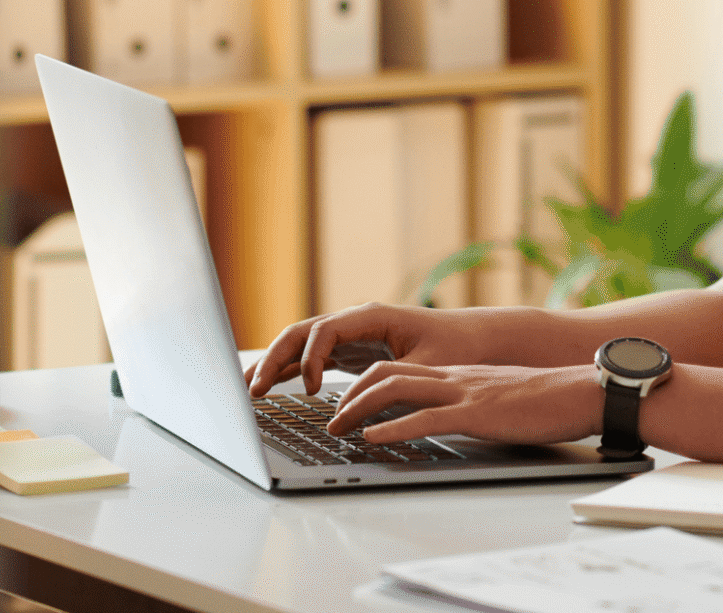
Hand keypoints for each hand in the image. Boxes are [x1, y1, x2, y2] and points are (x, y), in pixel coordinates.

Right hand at [245, 302, 488, 397]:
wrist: (474, 341)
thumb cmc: (456, 349)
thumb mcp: (429, 366)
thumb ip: (393, 381)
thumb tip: (353, 406)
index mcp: (371, 317)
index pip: (324, 329)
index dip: (309, 357)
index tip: (308, 388)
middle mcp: (354, 322)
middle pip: (301, 333)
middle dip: (273, 358)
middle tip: (253, 388)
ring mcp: (348, 337)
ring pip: (299, 345)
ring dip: (273, 364)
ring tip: (248, 389)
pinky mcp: (349, 353)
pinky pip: (310, 358)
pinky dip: (288, 372)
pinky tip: (268, 388)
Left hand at [325, 360, 604, 445]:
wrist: (581, 391)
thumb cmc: (546, 400)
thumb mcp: (497, 398)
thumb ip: (470, 404)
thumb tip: (450, 420)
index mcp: (457, 374)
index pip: (397, 368)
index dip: (364, 382)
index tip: (343, 401)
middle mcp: (452, 377)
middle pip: (385, 372)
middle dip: (349, 394)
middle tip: (329, 418)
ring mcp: (462, 393)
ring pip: (396, 389)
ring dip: (358, 409)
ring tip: (336, 428)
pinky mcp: (476, 413)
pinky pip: (425, 417)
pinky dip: (391, 428)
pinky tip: (372, 438)